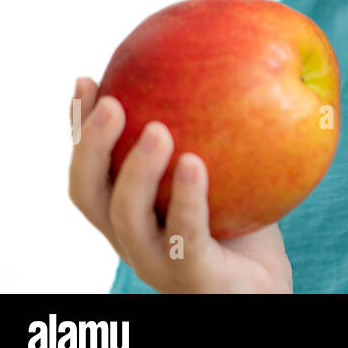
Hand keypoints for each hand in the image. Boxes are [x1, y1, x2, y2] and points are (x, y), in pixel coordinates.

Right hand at [69, 77, 292, 292]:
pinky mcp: (193, 277)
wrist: (267, 288)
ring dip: (136, 171)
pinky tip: (195, 163)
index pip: (91, 169)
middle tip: (112, 101)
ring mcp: (158, 262)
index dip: (80, 130)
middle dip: (92, 146)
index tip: (88, 79)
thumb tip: (235, 59)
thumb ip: (218, 127)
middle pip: (89, 194)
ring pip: (127, 219)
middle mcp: (132, 238)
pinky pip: (184, 238)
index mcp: (129, 212)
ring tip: (156, 129)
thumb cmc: (246, 223)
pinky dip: (186, 199)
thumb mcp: (229, 169)